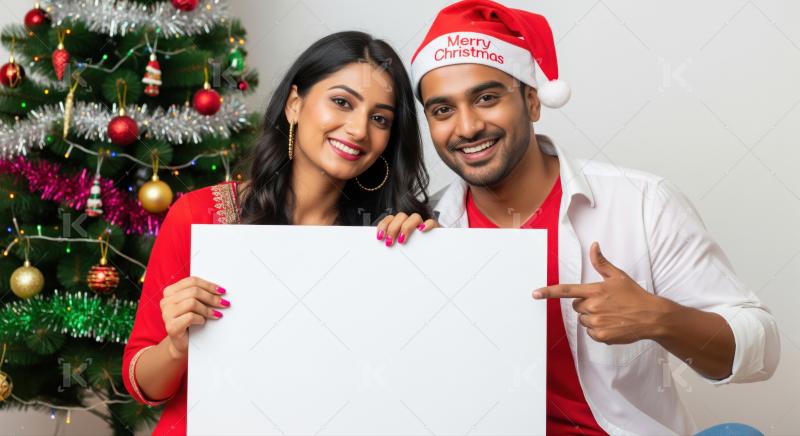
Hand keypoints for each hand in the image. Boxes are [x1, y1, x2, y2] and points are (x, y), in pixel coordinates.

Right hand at [160, 276, 228, 358]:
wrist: (182, 343)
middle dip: (212, 297)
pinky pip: (190, 317)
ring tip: (216, 315)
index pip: (192, 281)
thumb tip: (220, 290)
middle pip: (194, 291)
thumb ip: (201, 294)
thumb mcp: (195, 304)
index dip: (209, 285)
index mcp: (170, 291)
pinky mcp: (171, 326)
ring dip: (207, 309)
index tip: (222, 291)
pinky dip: (200, 319)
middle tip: (224, 304)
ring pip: (192, 303)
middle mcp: (166, 301)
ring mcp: (166, 314)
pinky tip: (203, 322)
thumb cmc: (190, 321)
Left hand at [375, 212, 437, 246]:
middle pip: (401, 217)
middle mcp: (411, 222)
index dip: (383, 226)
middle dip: (393, 229)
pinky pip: (431, 222)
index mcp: (401, 225)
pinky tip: (422, 230)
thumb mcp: (402, 248)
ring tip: (402, 240)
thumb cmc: (415, 250)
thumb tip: (385, 249)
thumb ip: (393, 245)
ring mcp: (422, 224)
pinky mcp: (434, 228)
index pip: (390, 219)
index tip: (380, 237)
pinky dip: (426, 224)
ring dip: (406, 227)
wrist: (435, 253)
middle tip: (390, 242)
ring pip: (414, 217)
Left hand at [533, 242, 670, 344]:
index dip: (549, 292)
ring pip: (583, 320)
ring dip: (593, 318)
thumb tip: (594, 245)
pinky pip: (591, 333)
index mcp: (595, 291)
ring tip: (611, 314)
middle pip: (577, 307)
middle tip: (605, 303)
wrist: (651, 317)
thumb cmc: (634, 295)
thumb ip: (601, 262)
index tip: (535, 294)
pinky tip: (612, 324)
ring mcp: (597, 322)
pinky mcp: (601, 336)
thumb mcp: (618, 276)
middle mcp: (593, 307)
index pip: (566, 290)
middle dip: (587, 305)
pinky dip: (599, 330)